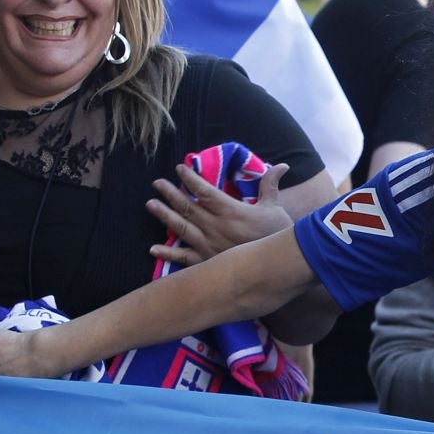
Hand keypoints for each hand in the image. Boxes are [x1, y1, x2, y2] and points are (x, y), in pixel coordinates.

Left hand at [147, 162, 291, 266]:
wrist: (278, 267)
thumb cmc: (278, 235)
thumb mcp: (275, 208)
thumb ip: (271, 185)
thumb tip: (282, 166)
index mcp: (231, 211)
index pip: (205, 191)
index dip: (190, 179)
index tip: (179, 168)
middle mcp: (216, 227)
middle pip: (188, 207)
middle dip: (171, 193)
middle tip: (157, 183)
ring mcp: (209, 246)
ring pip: (182, 228)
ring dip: (165, 215)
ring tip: (151, 204)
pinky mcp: (207, 263)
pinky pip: (184, 258)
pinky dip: (168, 253)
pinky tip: (153, 248)